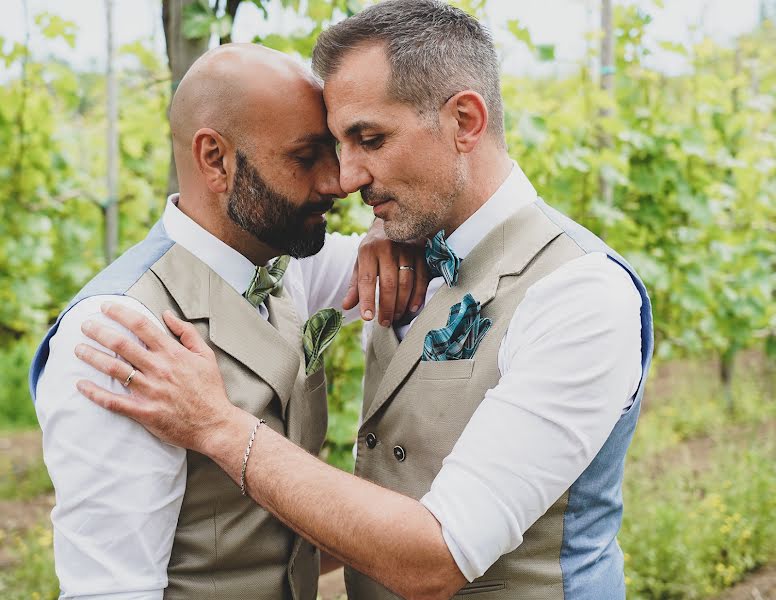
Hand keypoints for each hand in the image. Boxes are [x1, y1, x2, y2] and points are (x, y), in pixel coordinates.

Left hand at [74, 302, 238, 453]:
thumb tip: (167, 314)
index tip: (106, 307)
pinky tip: (81, 385)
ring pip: (114, 369)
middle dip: (99, 331)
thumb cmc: (210, 389)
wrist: (215, 424)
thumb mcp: (206, 355)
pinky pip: (114, 401)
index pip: (142, 326)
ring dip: (92, 357)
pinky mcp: (144, 412)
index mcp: (173, 353)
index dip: (121, 313)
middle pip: (121, 344)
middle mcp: (159, 369)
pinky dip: (95, 393)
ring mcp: (150, 391)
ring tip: (78, 349)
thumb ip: (186, 333)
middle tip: (84, 325)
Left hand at [342, 219, 428, 326]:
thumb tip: (346, 306)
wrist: (394, 221)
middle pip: (388, 284)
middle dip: (387, 307)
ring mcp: (406, 249)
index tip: (367, 318)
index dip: (367, 300)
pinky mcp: (422, 252)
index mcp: (368, 250)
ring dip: (402, 304)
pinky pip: (422, 277)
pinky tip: (412, 308)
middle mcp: (387, 248)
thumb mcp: (361, 262)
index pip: (366, 279)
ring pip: (406, 282)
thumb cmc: (374, 248)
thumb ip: (355, 285)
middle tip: (384, 322)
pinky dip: (418, 295)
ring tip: (396, 317)